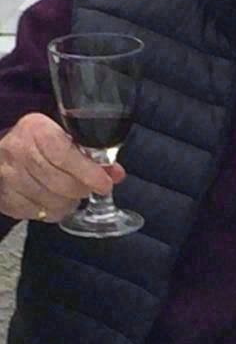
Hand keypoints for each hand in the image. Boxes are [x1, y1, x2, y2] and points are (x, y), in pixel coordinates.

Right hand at [0, 113, 124, 223]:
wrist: (2, 152)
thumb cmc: (37, 142)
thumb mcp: (62, 136)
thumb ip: (90, 154)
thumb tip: (116, 174)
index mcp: (36, 130)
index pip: (64, 155)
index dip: (88, 172)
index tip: (104, 184)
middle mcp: (18, 152)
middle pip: (59, 182)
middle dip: (81, 189)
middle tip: (88, 188)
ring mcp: (9, 177)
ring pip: (49, 202)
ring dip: (67, 203)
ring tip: (71, 194)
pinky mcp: (5, 198)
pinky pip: (36, 214)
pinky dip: (51, 211)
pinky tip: (54, 201)